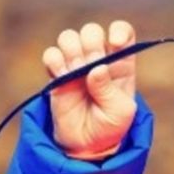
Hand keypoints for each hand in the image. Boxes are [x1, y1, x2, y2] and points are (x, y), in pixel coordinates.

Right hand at [44, 20, 137, 159]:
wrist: (87, 143)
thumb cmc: (110, 126)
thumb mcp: (120, 112)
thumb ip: (109, 90)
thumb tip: (97, 69)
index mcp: (122, 63)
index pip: (122, 32)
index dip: (118, 30)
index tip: (114, 41)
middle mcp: (99, 58)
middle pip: (91, 31)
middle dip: (92, 44)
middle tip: (93, 65)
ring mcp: (77, 63)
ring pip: (69, 37)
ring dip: (72, 52)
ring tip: (76, 73)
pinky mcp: (57, 73)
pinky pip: (51, 54)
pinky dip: (55, 61)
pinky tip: (62, 77)